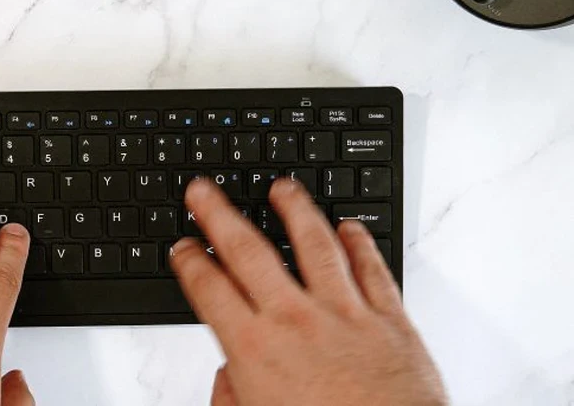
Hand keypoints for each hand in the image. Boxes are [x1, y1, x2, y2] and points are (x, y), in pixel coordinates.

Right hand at [171, 179, 446, 405]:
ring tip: (282, 188)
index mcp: (257, 350)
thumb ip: (232, 397)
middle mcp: (296, 322)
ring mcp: (345, 315)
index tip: (183, 247)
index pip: (210, 290)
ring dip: (295, 211)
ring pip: (315, 244)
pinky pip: (373, 269)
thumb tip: (228, 378)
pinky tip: (350, 227)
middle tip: (205, 192)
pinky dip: (361, 243)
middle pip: (248, 251)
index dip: (190, 263)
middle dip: (220, 215)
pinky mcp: (390, 322)